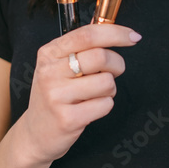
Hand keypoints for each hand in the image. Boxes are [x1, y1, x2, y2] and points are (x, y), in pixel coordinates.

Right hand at [18, 23, 140, 166]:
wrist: (35, 134)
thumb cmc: (55, 95)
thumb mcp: (59, 67)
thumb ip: (82, 49)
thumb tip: (118, 33)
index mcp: (49, 53)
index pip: (87, 35)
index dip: (115, 33)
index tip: (133, 37)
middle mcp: (49, 72)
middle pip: (101, 56)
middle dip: (117, 64)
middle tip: (113, 72)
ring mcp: (57, 96)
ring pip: (107, 82)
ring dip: (109, 89)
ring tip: (94, 95)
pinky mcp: (67, 118)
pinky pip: (105, 104)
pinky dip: (105, 106)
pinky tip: (89, 109)